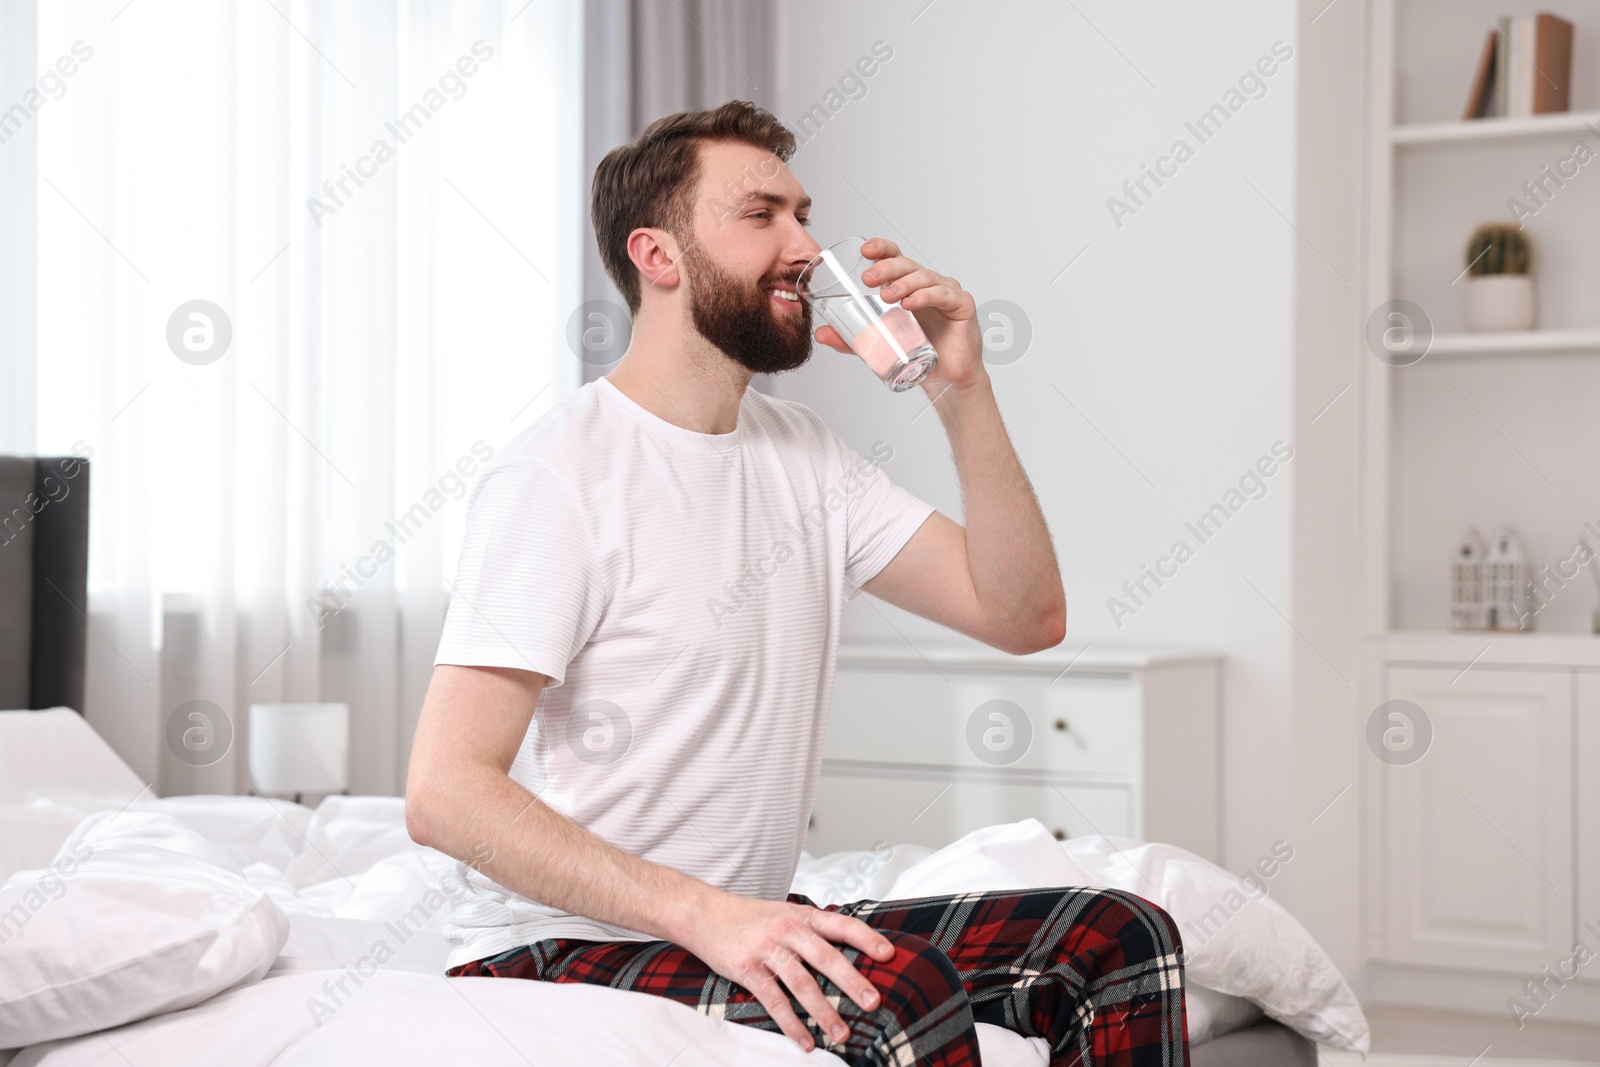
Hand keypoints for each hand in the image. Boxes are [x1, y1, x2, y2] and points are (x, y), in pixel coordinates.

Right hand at [684, 891, 894, 1052]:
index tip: (888, 954)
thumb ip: (812, 930)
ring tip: (841, 1033)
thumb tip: (847, 950)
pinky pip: (773, 1000)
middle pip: (825, 957)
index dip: (866, 938)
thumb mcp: (784, 913)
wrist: (703, 913)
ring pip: (801, 983)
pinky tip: (805, 1041)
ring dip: (823, 1011)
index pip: (841, 924)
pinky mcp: (747, 969)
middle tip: (873, 1002)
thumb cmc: (749, 917)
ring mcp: (766, 949)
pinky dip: (790, 1023)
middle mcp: (787, 929)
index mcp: (802, 916)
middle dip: (851, 982)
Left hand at [814, 237, 987, 393]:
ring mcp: (946, 292)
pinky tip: (911, 303)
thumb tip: (821, 334)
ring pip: (924, 277)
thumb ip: (852, 339)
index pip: (895, 258)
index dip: (882, 249)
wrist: (947, 379)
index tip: (865, 250)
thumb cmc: (918, 352)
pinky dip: (926, 296)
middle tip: (868, 279)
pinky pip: (944, 294)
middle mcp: (927, 284)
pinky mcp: (962, 305)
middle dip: (886, 267)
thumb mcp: (879, 344)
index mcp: (908, 286)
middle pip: (907, 265)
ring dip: (904, 283)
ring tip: (887, 296)